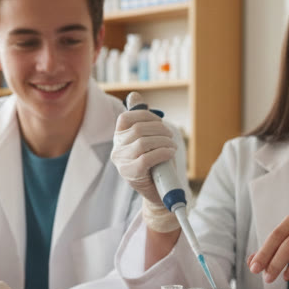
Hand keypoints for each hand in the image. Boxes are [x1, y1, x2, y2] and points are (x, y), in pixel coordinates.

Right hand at [110, 92, 175, 208]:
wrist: (159, 192)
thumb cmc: (156, 164)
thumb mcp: (150, 139)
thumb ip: (142, 119)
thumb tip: (134, 95)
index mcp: (119, 137)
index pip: (126, 117)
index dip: (146, 115)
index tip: (160, 123)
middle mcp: (117, 149)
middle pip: (138, 129)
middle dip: (160, 130)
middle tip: (171, 137)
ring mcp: (121, 162)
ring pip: (143, 143)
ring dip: (164, 142)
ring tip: (172, 147)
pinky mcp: (130, 174)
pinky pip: (146, 158)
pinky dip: (162, 153)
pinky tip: (170, 154)